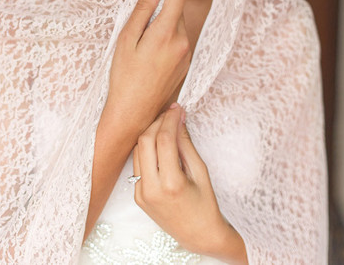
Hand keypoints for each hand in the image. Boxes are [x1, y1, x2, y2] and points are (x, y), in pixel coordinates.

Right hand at [106, 0, 190, 135]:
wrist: (134, 113)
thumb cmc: (124, 78)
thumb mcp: (126, 40)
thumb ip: (142, 11)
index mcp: (167, 33)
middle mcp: (182, 42)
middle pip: (178, 8)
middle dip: (162, 0)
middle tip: (140, 4)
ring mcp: (186, 55)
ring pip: (177, 24)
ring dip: (163, 19)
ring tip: (141, 33)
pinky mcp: (185, 65)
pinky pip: (178, 40)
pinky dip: (166, 34)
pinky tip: (148, 49)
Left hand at [132, 104, 248, 263]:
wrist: (198, 235)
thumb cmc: (205, 204)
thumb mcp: (200, 171)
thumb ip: (185, 144)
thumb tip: (178, 118)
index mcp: (170, 184)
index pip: (164, 140)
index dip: (170, 119)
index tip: (177, 108)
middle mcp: (151, 189)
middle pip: (145, 141)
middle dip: (157, 122)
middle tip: (170, 113)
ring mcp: (141, 193)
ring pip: (138, 150)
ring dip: (150, 133)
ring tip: (166, 125)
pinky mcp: (137, 195)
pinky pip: (138, 164)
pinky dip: (147, 149)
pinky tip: (159, 143)